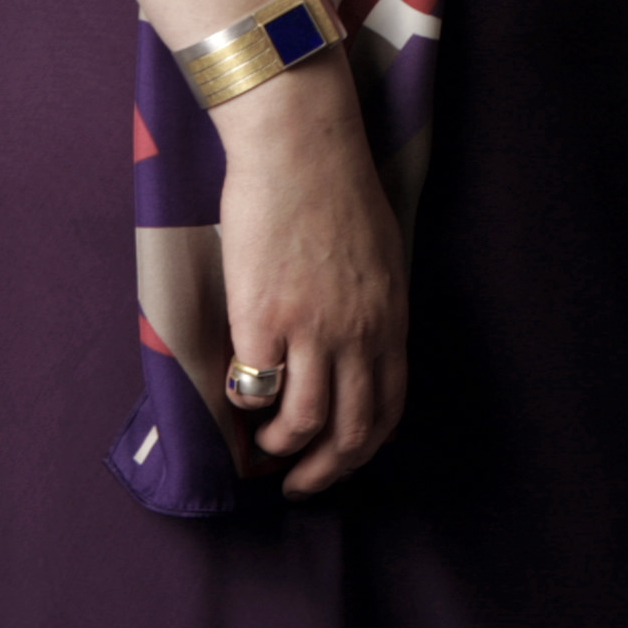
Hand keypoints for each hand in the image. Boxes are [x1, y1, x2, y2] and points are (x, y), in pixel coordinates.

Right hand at [210, 62, 409, 495]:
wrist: (300, 145)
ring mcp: (311, 329)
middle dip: (324, 471)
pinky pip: (256, 388)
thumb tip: (359, 349)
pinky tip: (237, 398)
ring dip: (282, 448)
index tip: (337, 462)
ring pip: (303, 422)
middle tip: (298, 483)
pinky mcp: (262, 317)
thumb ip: (374, 308)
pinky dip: (247, 407)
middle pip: (351, 430)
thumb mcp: (382, 256)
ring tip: (263, 447)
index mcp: (389, 319)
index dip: (362, 449)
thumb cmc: (337, 188)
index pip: (388, 409)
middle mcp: (357, 333)